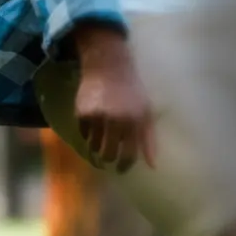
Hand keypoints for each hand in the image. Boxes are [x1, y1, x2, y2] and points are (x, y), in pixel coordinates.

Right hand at [70, 23, 155, 172]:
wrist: (108, 66)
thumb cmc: (132, 91)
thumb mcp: (146, 112)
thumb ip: (149, 139)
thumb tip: (152, 165)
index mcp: (136, 121)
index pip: (130, 153)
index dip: (125, 165)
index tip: (121, 170)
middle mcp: (117, 119)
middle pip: (109, 153)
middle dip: (108, 158)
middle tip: (107, 158)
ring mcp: (98, 116)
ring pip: (94, 145)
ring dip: (96, 147)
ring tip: (100, 140)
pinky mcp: (82, 112)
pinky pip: (83, 133)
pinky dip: (87, 134)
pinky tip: (93, 125)